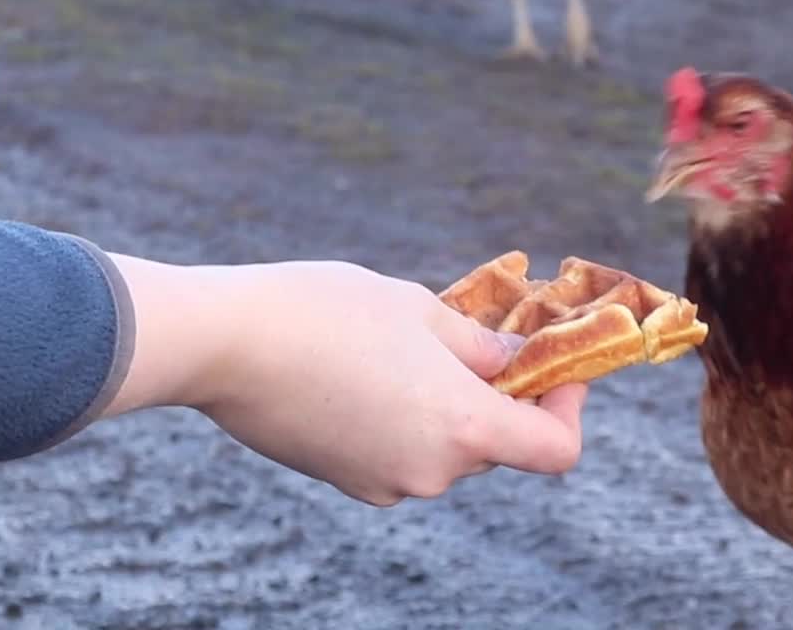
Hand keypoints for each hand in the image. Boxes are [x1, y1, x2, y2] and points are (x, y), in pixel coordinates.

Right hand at [104, 256, 586, 504]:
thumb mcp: (419, 310)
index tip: (559, 365)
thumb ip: (479, 344)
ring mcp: (383, 482)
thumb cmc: (326, 311)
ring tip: (413, 343)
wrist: (224, 343)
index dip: (569, 408)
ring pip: (444, 445)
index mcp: (463, 427)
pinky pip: (399, 451)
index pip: (555, 450)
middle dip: (501, 393)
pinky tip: (368, 368)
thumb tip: (515, 357)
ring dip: (446, 402)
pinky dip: (404, 417)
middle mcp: (431, 472)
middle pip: (496, 442)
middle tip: (489, 334)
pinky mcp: (343, 479)